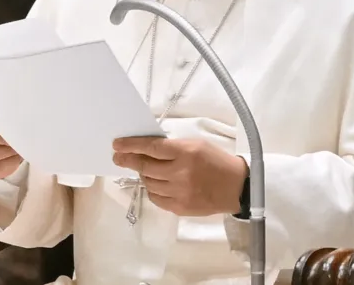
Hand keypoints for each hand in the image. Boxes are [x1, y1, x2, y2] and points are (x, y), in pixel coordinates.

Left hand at [113, 137, 247, 216]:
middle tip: (118, 158)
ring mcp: (179, 192)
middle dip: (128, 160)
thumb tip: (148, 148)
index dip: (131, 145)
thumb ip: (174, 147)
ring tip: (145, 170)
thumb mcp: (197, 145)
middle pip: (145, 166)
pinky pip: (155, 198)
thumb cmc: (216, 161)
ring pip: (148, 183)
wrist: (236, 187)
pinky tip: (156, 184)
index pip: (151, 147)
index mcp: (185, 152)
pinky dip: (152, 189)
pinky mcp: (179, 207)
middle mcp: (180, 172)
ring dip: (143, 175)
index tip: (117, 145)